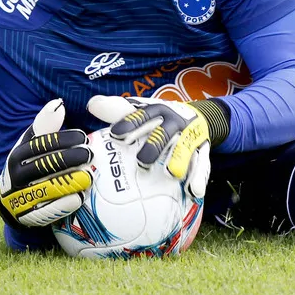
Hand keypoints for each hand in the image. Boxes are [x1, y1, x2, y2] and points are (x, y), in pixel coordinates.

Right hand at [0, 99, 92, 227]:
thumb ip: (47, 125)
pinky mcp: (27, 217)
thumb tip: (58, 104)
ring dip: (67, 182)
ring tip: (88, 176)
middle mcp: (15, 176)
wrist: (18, 201)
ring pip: (44, 188)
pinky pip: (44, 212)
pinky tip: (79, 197)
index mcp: (18, 155)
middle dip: (68, 158)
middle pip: (43, 166)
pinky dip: (62, 205)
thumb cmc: (35, 164)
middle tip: (89, 153)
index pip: (40, 145)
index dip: (62, 139)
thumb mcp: (37, 144)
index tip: (83, 136)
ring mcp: (19, 198)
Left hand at [87, 96, 221, 198]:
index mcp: (158, 111)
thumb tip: (92, 104)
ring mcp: (190, 137)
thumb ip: (118, 110)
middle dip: (155, 144)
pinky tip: (195, 190)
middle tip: (143, 160)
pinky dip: (199, 177)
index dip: (130, 122)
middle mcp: (175, 123)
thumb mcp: (143, 111)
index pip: (143, 115)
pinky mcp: (202, 152)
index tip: (116, 133)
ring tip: (173, 173)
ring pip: (185, 148)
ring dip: (179, 159)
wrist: (201, 117)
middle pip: (164, 133)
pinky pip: (203, 165)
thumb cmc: (161, 119)